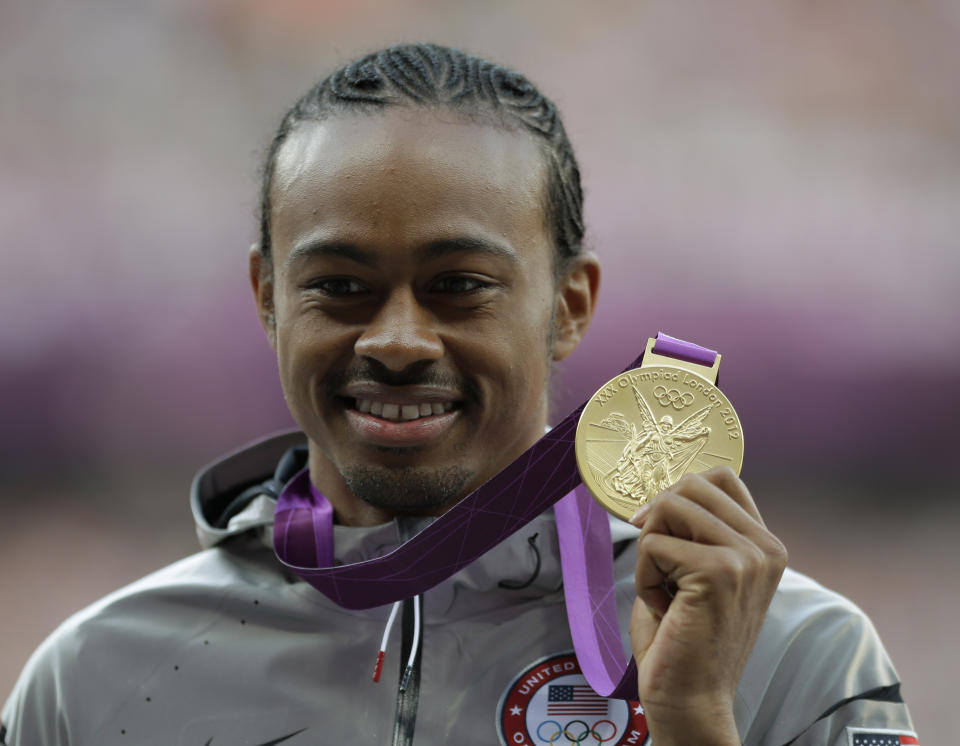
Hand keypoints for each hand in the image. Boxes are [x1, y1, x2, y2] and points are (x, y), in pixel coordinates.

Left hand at [628, 467, 787, 745]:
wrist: (690, 697)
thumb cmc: (683, 637)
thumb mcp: (697, 570)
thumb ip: (696, 528)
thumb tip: (666, 490)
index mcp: (765, 544)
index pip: (720, 476)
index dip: (678, 494)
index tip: (659, 528)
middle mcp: (765, 547)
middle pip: (691, 484)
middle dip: (658, 519)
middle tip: (658, 564)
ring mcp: (747, 558)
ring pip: (670, 506)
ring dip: (650, 549)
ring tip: (664, 589)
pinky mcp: (719, 571)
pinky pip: (653, 543)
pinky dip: (643, 575)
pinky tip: (664, 607)